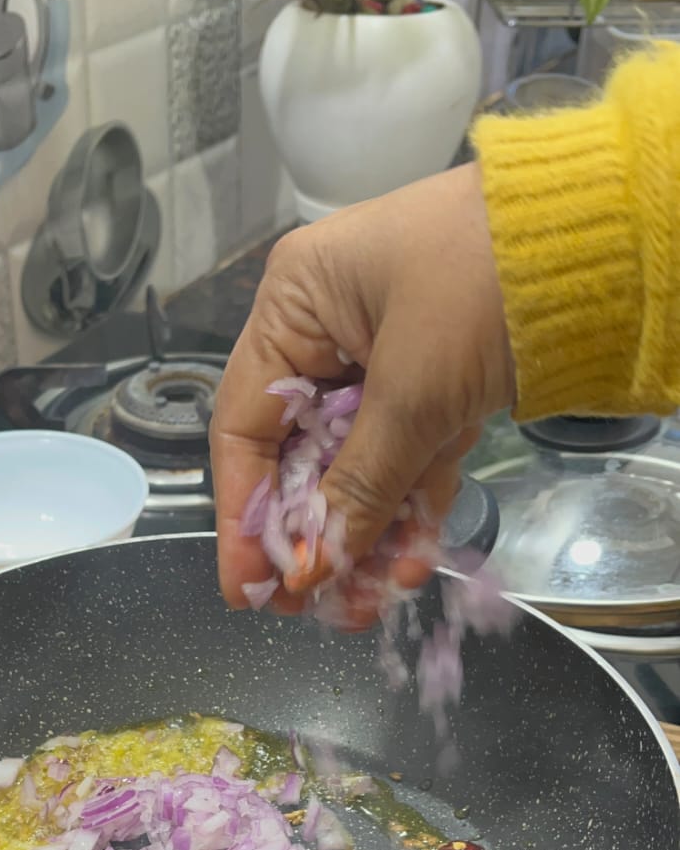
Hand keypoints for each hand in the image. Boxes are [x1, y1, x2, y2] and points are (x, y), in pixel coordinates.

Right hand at [210, 162, 514, 611]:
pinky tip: (411, 566)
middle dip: (310, 537)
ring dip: (363, 537)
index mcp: (295, 305)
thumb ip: (357, 485)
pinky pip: (409, 458)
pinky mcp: (437, 384)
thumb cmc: (483, 283)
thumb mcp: (412, 391)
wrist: (604, 240)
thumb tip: (313, 566)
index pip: (246, 425)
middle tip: (312, 609)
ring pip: (357, 466)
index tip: (249, 589)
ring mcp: (386, 358)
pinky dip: (410, 509)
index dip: (244, 514)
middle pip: (300, 454)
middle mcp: (328, 331)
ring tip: (367, 606)